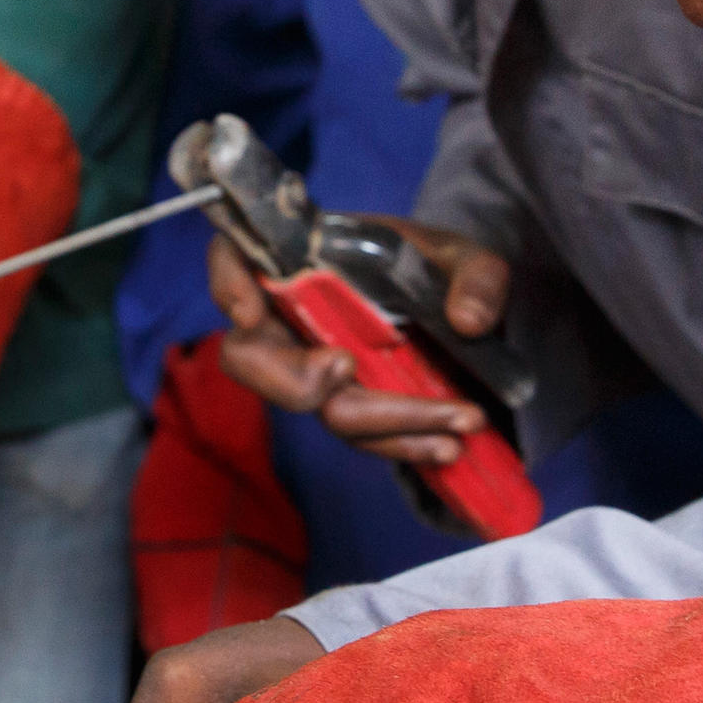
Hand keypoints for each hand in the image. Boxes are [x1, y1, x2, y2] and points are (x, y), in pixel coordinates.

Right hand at [207, 219, 505, 466]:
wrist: (450, 304)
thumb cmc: (436, 266)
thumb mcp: (465, 254)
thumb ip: (474, 275)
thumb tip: (468, 320)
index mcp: (305, 260)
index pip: (236, 260)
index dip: (228, 283)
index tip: (249, 310)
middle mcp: (293, 316)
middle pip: (251, 355)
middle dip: (293, 376)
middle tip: (346, 368)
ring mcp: (313, 365)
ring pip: (311, 405)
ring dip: (379, 423)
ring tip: (449, 432)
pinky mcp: (345, 402)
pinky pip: (356, 433)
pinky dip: (401, 443)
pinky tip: (447, 448)